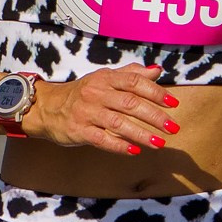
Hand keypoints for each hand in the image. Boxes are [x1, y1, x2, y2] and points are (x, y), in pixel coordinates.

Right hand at [26, 71, 180, 154]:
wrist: (48, 107)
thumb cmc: (83, 93)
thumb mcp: (104, 78)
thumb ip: (131, 74)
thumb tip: (157, 71)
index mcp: (105, 78)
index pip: (134, 82)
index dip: (155, 92)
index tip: (173, 103)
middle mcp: (96, 93)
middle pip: (130, 103)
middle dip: (154, 116)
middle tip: (172, 126)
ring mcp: (87, 113)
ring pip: (118, 123)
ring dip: (141, 133)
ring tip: (159, 142)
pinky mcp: (79, 131)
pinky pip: (101, 139)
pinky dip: (119, 146)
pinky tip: (134, 151)